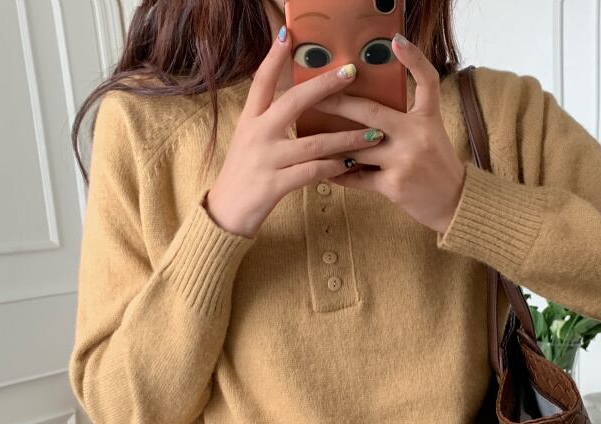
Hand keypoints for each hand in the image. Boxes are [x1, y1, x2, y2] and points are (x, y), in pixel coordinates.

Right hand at [206, 26, 386, 238]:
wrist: (226, 212)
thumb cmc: (244, 175)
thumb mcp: (249, 140)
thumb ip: (270, 121)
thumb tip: (298, 103)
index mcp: (250, 119)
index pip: (262, 81)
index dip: (274, 57)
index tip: (288, 33)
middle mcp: (257, 134)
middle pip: (293, 102)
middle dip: (325, 86)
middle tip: (351, 72)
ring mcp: (267, 159)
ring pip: (313, 142)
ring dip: (347, 137)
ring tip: (374, 134)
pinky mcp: (275, 184)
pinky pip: (311, 172)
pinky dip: (333, 167)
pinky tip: (351, 164)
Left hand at [313, 33, 465, 234]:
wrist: (454, 203)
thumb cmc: (438, 166)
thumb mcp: (432, 133)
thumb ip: (407, 119)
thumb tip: (368, 111)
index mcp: (427, 118)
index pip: (426, 81)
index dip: (414, 59)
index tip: (397, 41)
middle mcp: (416, 135)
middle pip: (370, 113)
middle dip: (338, 103)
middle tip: (315, 96)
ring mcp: (403, 161)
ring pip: (356, 149)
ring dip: (333, 145)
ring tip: (312, 137)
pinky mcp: (393, 185)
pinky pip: (357, 177)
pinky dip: (340, 174)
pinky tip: (326, 170)